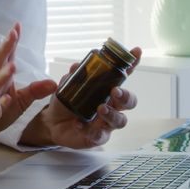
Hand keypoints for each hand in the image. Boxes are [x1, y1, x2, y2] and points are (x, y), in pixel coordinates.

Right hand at [0, 22, 55, 136]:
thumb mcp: (21, 101)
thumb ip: (36, 90)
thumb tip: (54, 83)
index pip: (5, 56)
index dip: (11, 42)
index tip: (18, 26)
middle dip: (5, 48)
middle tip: (13, 34)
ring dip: (2, 74)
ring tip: (13, 65)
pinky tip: (8, 98)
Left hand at [21, 46, 141, 148]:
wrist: (53, 122)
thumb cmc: (67, 101)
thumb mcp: (68, 85)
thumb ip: (74, 76)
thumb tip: (76, 66)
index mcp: (107, 90)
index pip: (122, 76)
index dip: (131, 64)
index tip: (136, 51)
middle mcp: (112, 106)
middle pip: (130, 101)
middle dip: (126, 95)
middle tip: (115, 91)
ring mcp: (107, 123)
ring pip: (120, 120)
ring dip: (112, 114)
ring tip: (100, 109)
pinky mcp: (97, 137)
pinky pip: (99, 135)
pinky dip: (91, 130)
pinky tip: (79, 125)